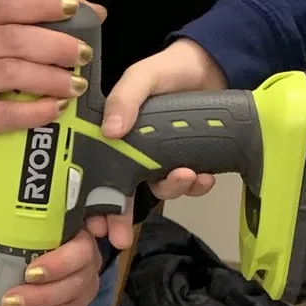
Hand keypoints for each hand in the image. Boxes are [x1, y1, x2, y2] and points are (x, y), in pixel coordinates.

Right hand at [0, 0, 102, 156]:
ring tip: (77, 84)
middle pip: (11, 38)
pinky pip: (5, 112)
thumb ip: (30, 21)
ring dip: (50, 78)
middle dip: (54, 45)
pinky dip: (36, 110)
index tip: (75, 8)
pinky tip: (57, 108)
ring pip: (10, 73)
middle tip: (83, 54)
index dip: (41, 3)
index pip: (3, 3)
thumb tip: (92, 11)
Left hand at [0, 216, 112, 305]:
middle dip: (42, 297)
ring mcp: (83, 289)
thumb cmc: (26, 234)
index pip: (80, 250)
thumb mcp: (3, 228)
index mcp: (76, 237)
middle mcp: (86, 265)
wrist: (40, 247)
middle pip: (75, 284)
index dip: (59, 264)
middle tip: (10, 301)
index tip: (30, 273)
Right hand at [94, 38, 226, 245]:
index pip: (98, 173)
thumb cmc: (169, 69)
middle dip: (121, 219)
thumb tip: (111, 132)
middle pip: (124, 193)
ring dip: (172, 190)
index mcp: (117, 136)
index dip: (92, 201)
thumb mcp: (142, 77)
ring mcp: (164, 160)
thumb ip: (126, 98)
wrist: (213, 67)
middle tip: (121, 238)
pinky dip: (197, 185)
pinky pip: (190, 185)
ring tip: (187, 177)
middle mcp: (137, 153)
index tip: (92, 224)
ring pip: (161, 190)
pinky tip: (204, 177)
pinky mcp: (191, 161)